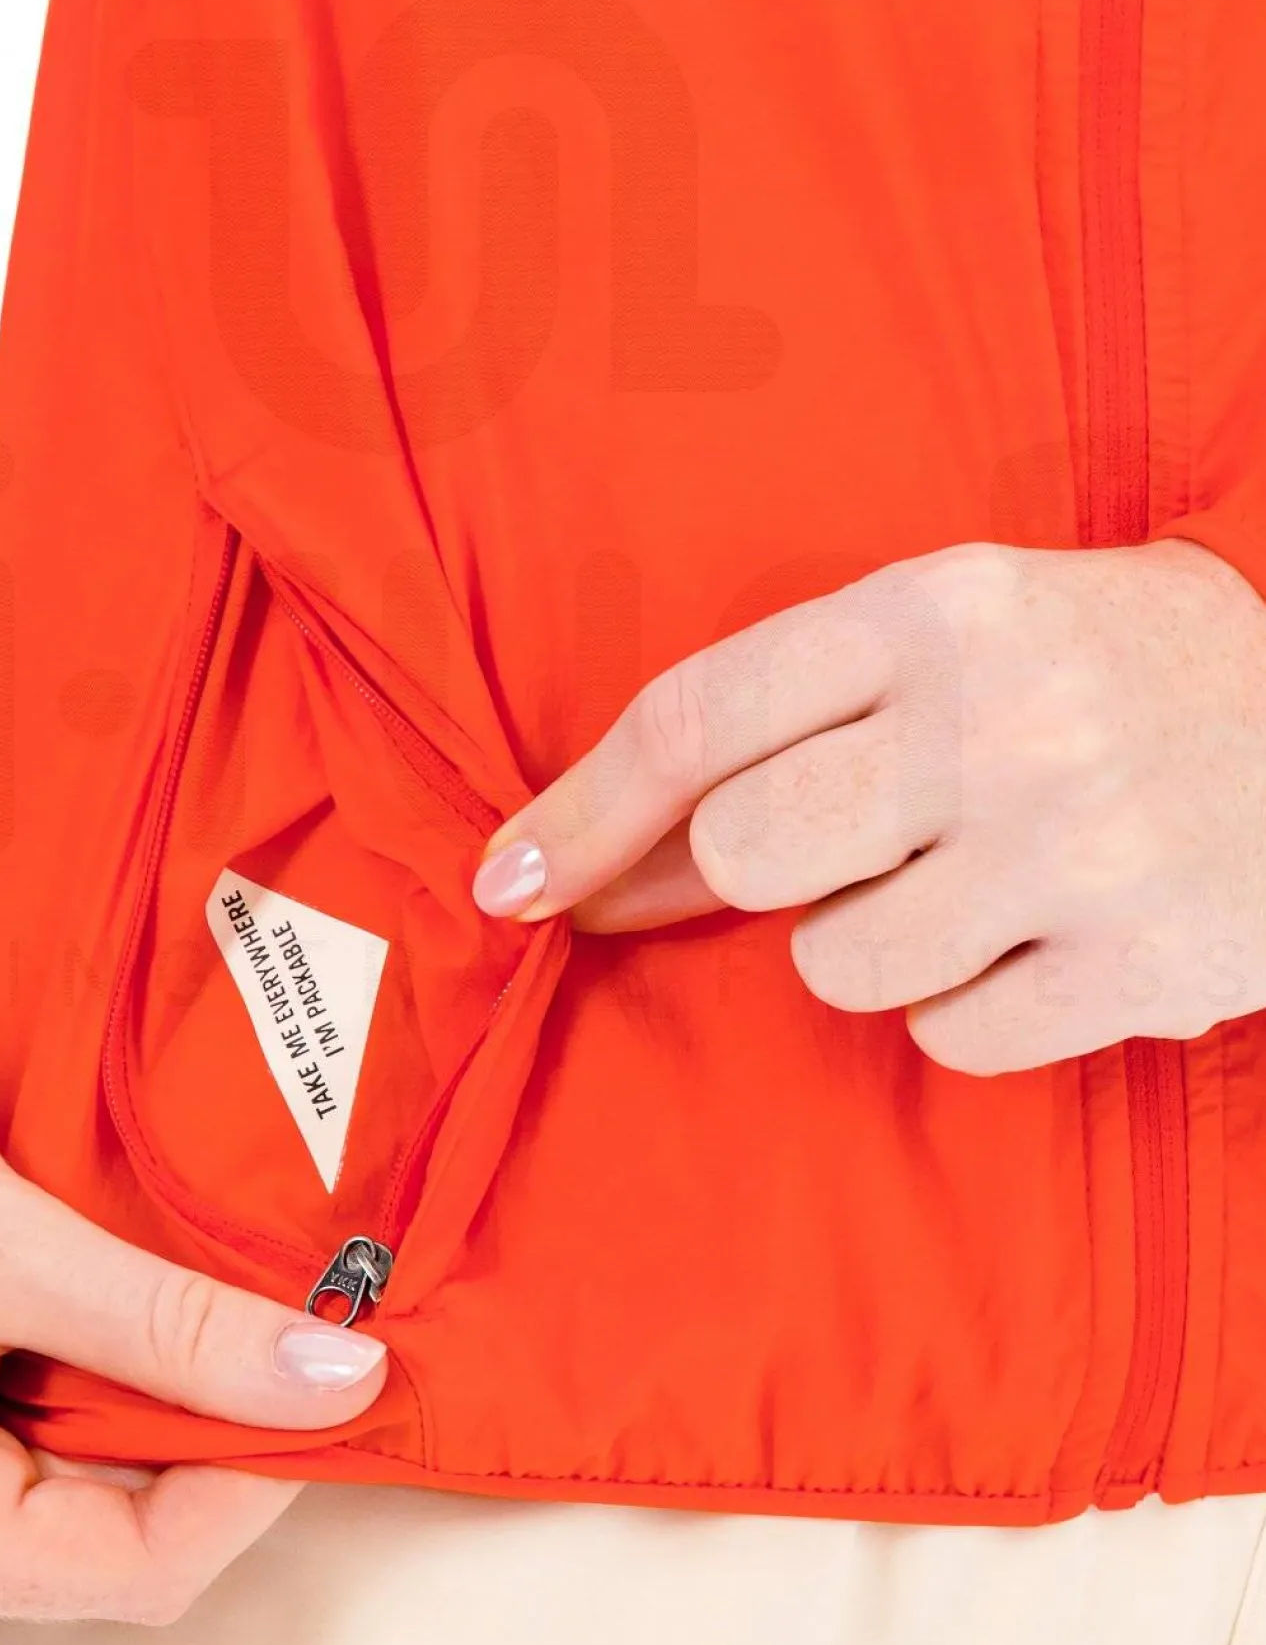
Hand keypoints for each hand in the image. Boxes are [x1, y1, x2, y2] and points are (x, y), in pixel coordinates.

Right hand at [0, 1097, 386, 1630]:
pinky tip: (72, 1352)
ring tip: (158, 1335)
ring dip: (121, 1438)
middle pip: (94, 1558)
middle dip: (188, 1455)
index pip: (134, 1570)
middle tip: (255, 1348)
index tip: (318, 1391)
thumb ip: (179, 1325)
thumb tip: (335, 1380)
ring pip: (50, 1533)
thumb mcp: (11, 1242)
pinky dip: (53, 1433)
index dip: (250, 1485)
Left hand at [472, 539, 1265, 1074]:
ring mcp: (1073, 848)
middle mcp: (998, 719)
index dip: (581, 810)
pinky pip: (950, 1038)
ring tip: (973, 885)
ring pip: (836, 965)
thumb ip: (802, 714)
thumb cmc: (1113, 673)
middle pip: (744, 851)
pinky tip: (1040, 939)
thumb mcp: (971, 625)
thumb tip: (601, 858)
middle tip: (838, 853)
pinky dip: (970, 1006)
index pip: (700, 715)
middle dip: (751, 877)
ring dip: (871, 944)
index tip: (506, 883)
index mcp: (941, 606)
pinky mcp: (1138, 966)